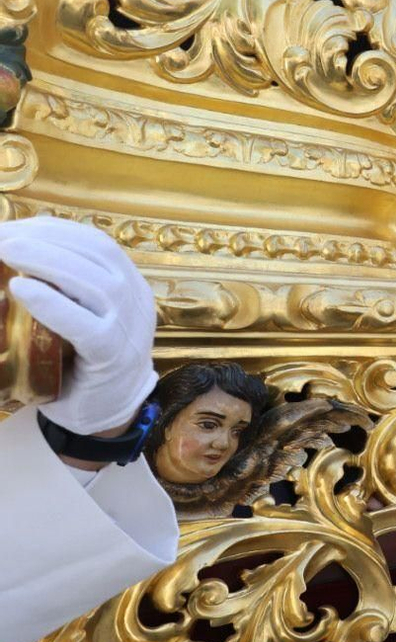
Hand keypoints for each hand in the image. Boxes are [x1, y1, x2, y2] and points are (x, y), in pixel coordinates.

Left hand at [0, 217, 156, 433]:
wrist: (105, 414)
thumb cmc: (81, 363)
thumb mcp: (81, 316)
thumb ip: (65, 290)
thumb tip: (17, 252)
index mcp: (130, 286)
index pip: (97, 244)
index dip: (56, 230)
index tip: (16, 227)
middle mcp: (137, 301)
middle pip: (95, 255)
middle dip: (44, 240)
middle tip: (1, 237)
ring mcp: (130, 329)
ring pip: (92, 283)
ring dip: (44, 260)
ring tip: (5, 252)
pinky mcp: (113, 356)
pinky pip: (84, 325)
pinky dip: (52, 304)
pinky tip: (21, 288)